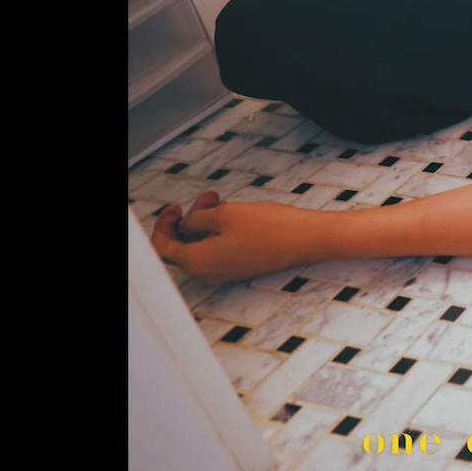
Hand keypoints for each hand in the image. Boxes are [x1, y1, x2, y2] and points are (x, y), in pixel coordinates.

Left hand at [150, 191, 319, 283]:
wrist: (307, 240)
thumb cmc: (270, 227)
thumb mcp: (225, 214)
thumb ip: (196, 219)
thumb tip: (187, 225)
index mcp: (198, 262)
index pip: (164, 248)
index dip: (164, 225)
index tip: (175, 208)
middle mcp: (209, 272)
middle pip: (183, 247)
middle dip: (189, 219)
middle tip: (206, 198)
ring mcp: (226, 272)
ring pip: (202, 246)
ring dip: (205, 222)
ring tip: (222, 200)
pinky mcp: (241, 267)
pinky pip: (218, 250)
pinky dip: (218, 231)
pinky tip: (233, 214)